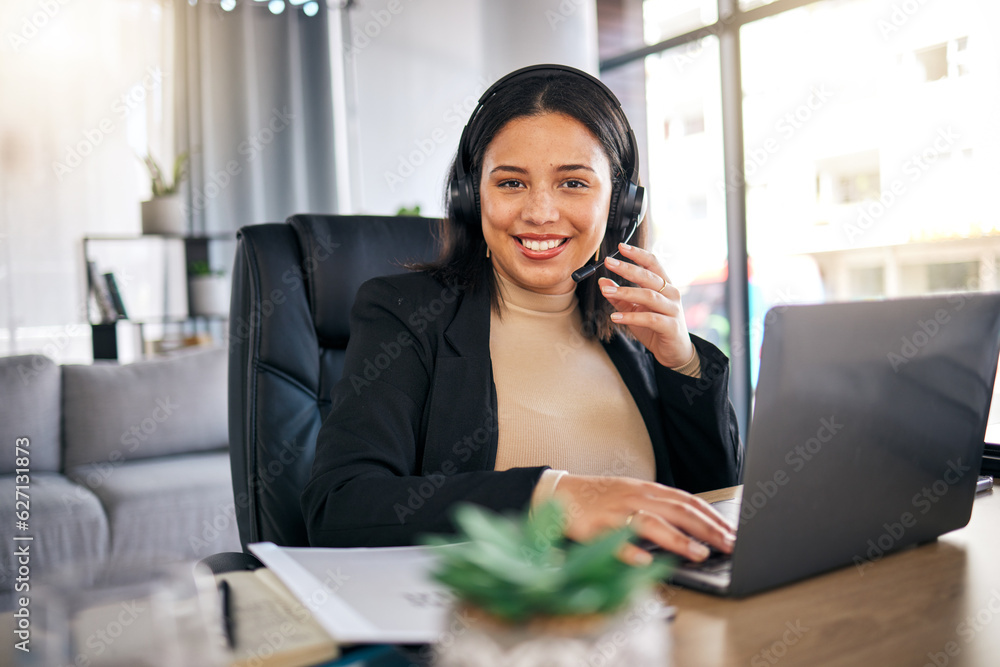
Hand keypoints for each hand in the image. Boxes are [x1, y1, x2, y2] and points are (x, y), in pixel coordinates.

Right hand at [551, 474, 735, 564]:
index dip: (712, 516)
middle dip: (706, 528)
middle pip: (677, 510)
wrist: (558, 492)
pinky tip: (646, 562)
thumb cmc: (599, 498)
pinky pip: (615, 540)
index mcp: (647, 490)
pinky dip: (631, 551)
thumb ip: (659, 508)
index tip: (732, 531)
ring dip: (677, 539)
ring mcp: (615, 511)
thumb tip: (692, 525)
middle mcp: (635, 497)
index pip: (688, 500)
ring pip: (651, 523)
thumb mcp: (633, 496)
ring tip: (698, 553)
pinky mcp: (595, 527)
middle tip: (729, 544)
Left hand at [599, 243, 694, 368]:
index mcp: (665, 285)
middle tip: (608, 262)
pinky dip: (630, 317)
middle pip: (649, 276)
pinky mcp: (670, 326)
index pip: (653, 263)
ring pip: (648, 296)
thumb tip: (602, 282)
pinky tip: (615, 317)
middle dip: (627, 268)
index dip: (637, 254)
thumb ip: (620, 296)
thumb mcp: (635, 310)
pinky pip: (649, 318)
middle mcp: (671, 293)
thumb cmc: (655, 327)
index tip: (620, 247)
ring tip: (606, 291)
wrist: (674, 352)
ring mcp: (673, 309)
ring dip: (625, 292)